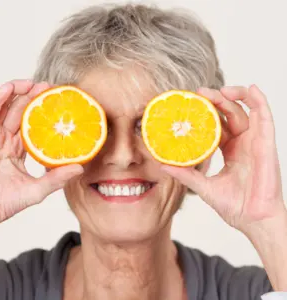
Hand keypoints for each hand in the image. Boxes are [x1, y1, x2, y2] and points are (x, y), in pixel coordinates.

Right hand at [0, 80, 82, 228]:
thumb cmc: (2, 203)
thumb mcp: (35, 190)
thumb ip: (56, 179)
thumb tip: (80, 168)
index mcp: (17, 150)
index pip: (32, 127)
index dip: (44, 115)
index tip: (59, 105)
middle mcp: (4, 140)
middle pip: (19, 113)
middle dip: (33, 99)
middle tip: (50, 88)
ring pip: (4, 108)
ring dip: (18, 93)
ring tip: (35, 84)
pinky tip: (10, 88)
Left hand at [162, 85, 284, 232]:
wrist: (254, 220)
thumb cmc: (235, 206)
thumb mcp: (204, 187)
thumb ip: (186, 175)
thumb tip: (163, 165)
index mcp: (230, 151)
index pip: (217, 125)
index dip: (206, 113)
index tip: (190, 105)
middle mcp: (242, 144)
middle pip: (229, 114)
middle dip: (215, 101)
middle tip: (199, 93)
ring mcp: (254, 142)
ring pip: (246, 111)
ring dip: (234, 96)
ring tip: (218, 90)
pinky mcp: (266, 144)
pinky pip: (265, 117)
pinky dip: (259, 101)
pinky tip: (252, 89)